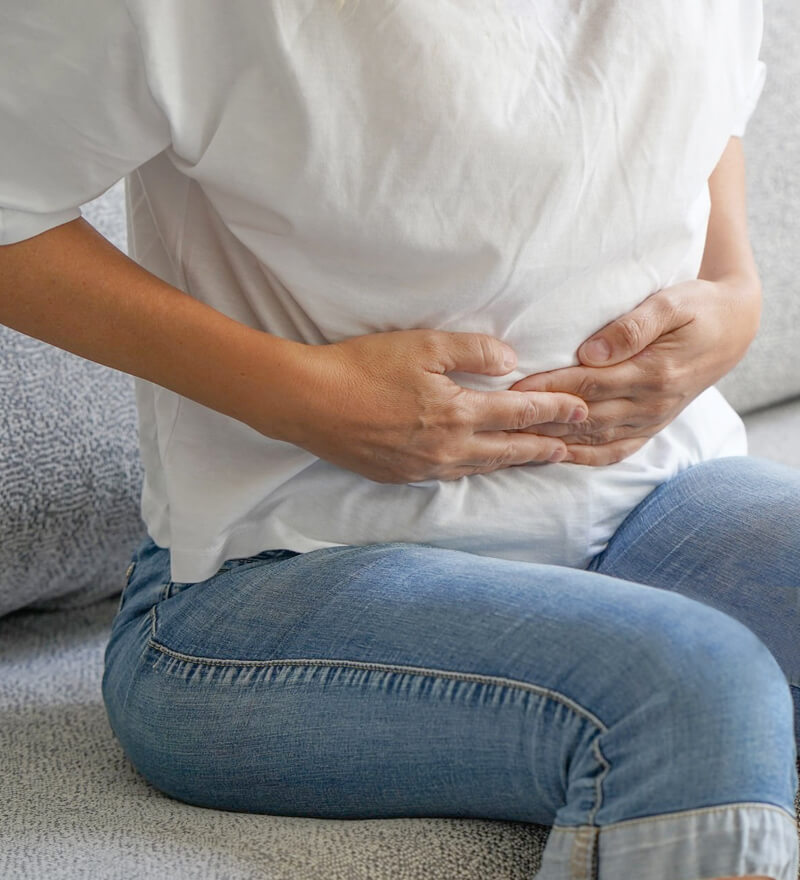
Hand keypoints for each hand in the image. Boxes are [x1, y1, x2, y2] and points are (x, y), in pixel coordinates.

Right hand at [281, 329, 588, 482]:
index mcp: (457, 414)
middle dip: (543, 447)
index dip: (554, 411)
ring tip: (534, 459)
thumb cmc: (363, 366)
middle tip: (571, 449)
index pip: (520, 413)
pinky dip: (475, 470)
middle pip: (508, 450)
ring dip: (512, 463)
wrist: (308, 401)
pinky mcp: (400, 476)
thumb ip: (473, 352)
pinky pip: (450, 476)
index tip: (582, 412)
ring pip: (480, 468)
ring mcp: (423, 467)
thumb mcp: (423, 345)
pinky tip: (478, 467)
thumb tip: (511, 361)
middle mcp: (448, 449)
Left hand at [508, 276, 760, 465]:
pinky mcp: (652, 427)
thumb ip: (633, 326)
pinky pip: (615, 451)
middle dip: (542, 417)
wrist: (733, 330)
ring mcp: (652, 420)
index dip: (550, 387)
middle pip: (585, 415)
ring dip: (555, 440)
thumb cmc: (697, 308)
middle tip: (502, 418)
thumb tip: (591, 352)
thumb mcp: (672, 303)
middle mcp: (652, 404)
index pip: (589, 384)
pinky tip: (556, 456)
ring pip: (595, 437)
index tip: (514, 388)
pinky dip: (584, 457)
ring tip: (516, 440)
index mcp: (654, 373)